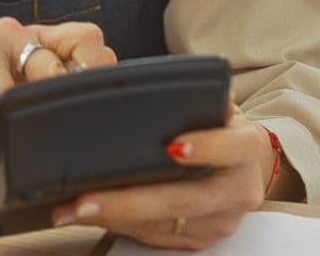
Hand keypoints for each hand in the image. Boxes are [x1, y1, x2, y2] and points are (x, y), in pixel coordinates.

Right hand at [0, 17, 115, 145]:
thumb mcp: (19, 103)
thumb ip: (50, 92)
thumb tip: (90, 104)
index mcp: (37, 40)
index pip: (88, 40)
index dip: (94, 70)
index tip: (74, 101)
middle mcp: (12, 32)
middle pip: (51, 72)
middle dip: (29, 106)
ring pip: (6, 105)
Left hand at [51, 103, 277, 250]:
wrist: (247, 164)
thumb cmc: (220, 123)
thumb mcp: (215, 101)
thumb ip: (190, 94)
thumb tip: (146, 80)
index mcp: (246, 148)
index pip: (231, 148)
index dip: (206, 148)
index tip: (172, 147)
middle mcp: (238, 190)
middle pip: (183, 199)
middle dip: (130, 202)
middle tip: (86, 201)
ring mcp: (221, 221)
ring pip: (165, 225)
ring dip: (114, 218)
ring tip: (73, 210)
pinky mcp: (202, 238)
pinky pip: (158, 237)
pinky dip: (120, 226)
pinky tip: (90, 215)